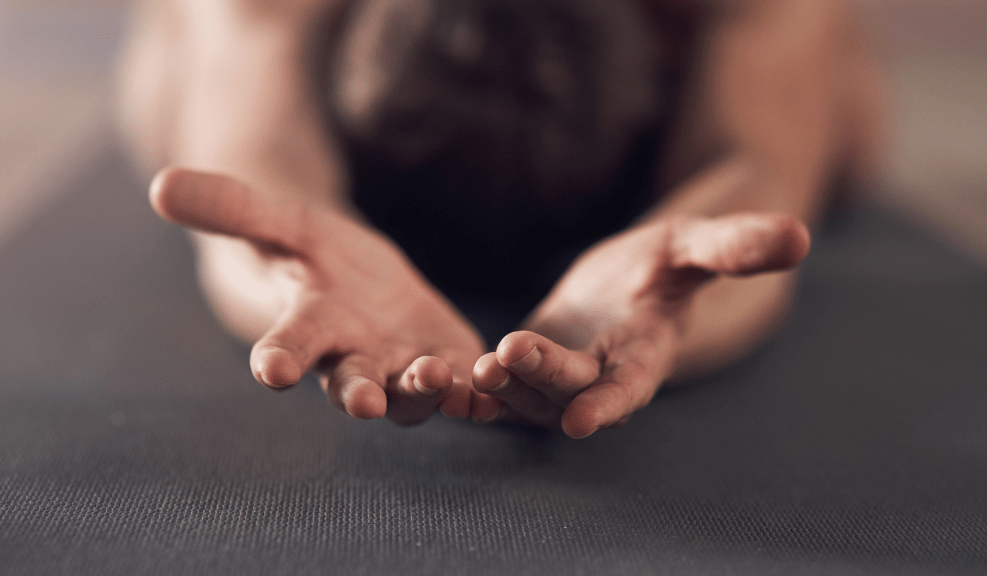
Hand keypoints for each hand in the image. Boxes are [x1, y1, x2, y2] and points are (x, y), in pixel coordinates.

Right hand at [150, 168, 490, 424]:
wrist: (360, 281)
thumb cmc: (312, 254)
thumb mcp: (280, 219)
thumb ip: (229, 207)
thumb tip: (158, 183)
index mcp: (309, 327)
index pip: (287, 345)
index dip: (278, 356)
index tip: (271, 368)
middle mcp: (353, 360)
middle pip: (351, 383)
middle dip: (356, 394)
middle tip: (362, 402)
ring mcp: (401, 368)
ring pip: (412, 394)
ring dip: (425, 391)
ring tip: (438, 378)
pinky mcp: (447, 366)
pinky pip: (462, 388)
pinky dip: (476, 392)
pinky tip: (493, 391)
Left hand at [473, 213, 809, 437]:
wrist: (626, 281)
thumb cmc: (665, 262)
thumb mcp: (694, 246)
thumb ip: (738, 246)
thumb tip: (802, 235)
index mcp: (644, 354)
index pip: (629, 386)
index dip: (608, 404)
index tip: (581, 421)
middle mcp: (602, 377)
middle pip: (569, 388)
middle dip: (541, 377)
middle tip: (508, 354)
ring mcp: (561, 378)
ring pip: (529, 396)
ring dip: (503, 388)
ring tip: (473, 370)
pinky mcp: (528, 371)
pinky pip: (503, 389)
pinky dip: (481, 391)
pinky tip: (451, 379)